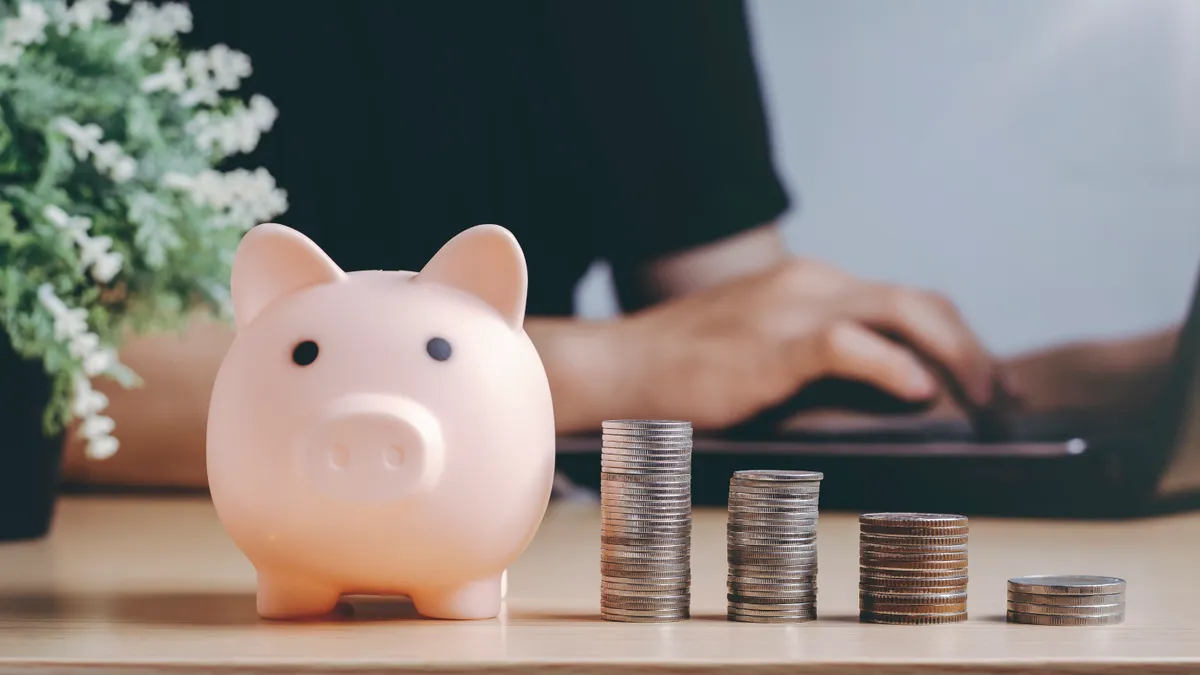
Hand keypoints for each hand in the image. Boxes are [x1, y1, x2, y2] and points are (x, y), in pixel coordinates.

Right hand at [611, 257, 1002, 429]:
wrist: (618, 368)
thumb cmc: (684, 374)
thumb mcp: (761, 357)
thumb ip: (818, 365)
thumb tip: (893, 398)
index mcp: (807, 285)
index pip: (903, 300)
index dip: (956, 337)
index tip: (986, 378)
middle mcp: (809, 284)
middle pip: (919, 301)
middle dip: (973, 347)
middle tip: (1004, 394)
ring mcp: (791, 307)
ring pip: (902, 311)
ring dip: (956, 355)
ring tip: (981, 398)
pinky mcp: (772, 342)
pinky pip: (850, 344)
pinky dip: (895, 366)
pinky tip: (920, 392)